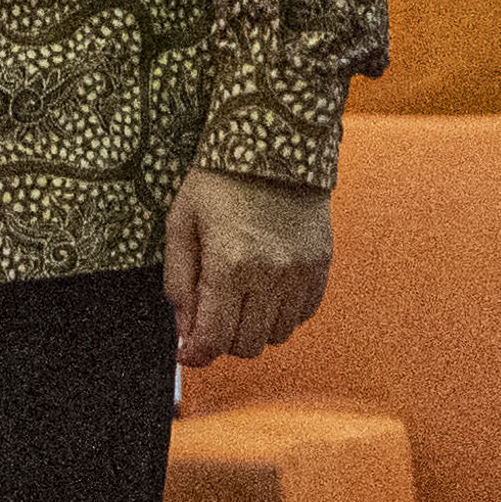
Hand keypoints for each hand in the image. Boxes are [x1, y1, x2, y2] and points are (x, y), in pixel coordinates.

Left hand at [164, 167, 333, 367]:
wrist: (273, 147)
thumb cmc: (218, 184)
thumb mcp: (181, 226)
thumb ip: (179, 284)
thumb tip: (185, 335)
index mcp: (230, 264)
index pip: (215, 337)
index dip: (197, 353)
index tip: (188, 352)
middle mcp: (270, 273)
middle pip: (247, 344)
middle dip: (223, 339)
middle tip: (211, 316)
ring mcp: (301, 271)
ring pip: (276, 335)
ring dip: (253, 327)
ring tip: (239, 296)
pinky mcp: (321, 266)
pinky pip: (301, 315)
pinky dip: (280, 313)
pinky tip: (264, 288)